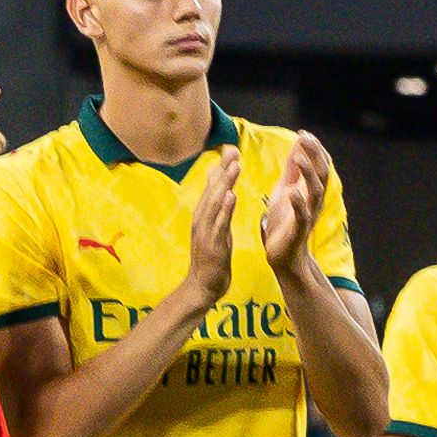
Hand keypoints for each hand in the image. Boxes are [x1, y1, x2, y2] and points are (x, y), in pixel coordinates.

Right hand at [175, 152, 240, 308]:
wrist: (202, 288)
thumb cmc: (211, 259)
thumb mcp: (215, 229)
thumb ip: (218, 207)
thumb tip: (223, 186)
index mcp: (203, 216)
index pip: (212, 186)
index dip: (221, 167)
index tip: (231, 148)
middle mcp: (201, 220)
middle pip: (213, 190)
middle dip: (223, 169)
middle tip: (233, 150)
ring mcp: (205, 232)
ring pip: (215, 203)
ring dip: (224, 183)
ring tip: (234, 166)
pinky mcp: (212, 245)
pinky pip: (219, 224)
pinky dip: (224, 209)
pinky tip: (231, 196)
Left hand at [259, 131, 336, 273]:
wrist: (283, 256)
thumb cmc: (283, 222)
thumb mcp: (285, 190)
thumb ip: (292, 170)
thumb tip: (297, 145)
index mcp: (308, 190)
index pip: (318, 165)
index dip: (314, 149)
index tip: (304, 133)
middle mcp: (312, 201)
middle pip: (321, 173)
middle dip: (314, 155)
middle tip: (306, 138)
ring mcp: (307, 215)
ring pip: (315, 191)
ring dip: (308, 173)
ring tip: (299, 157)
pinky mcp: (299, 231)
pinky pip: (302, 216)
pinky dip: (298, 203)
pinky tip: (292, 192)